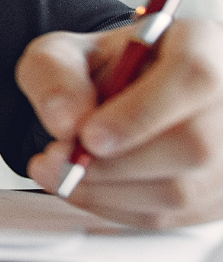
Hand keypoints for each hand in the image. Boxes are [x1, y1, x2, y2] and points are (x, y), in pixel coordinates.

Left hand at [20, 19, 222, 226]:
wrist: (129, 93)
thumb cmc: (107, 70)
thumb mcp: (66, 52)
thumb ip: (54, 73)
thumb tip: (65, 121)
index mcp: (203, 44)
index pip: (193, 76)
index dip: (140, 114)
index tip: (88, 136)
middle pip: (193, 144)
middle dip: (112, 164)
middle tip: (58, 159)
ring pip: (183, 189)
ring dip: (108, 191)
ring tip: (63, 172)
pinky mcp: (220, 194)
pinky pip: (174, 216)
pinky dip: (119, 209)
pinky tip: (88, 189)